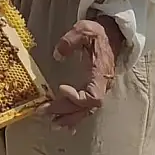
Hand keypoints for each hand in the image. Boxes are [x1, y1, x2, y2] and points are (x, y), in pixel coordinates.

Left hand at [39, 17, 123, 131]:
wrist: (111, 34)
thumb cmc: (97, 33)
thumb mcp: (84, 29)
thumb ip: (70, 41)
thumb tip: (58, 55)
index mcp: (101, 73)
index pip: (93, 95)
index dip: (77, 98)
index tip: (61, 89)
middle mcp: (102, 85)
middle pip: (85, 107)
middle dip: (64, 111)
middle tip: (43, 113)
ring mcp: (99, 88)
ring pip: (86, 110)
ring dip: (68, 118)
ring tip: (52, 123)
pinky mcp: (93, 88)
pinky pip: (85, 108)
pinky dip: (74, 116)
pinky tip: (64, 124)